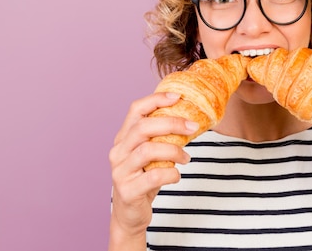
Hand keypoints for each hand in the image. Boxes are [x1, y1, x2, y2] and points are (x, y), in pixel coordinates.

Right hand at [108, 92, 198, 239]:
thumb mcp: (150, 155)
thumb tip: (190, 118)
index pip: (135, 109)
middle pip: (143, 127)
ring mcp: (120, 171)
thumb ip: (161, 137)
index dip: (156, 99)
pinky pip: (154, 176)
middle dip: (172, 123)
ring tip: (186, 157)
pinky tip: (176, 175)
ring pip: (148, 150)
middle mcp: (118, 152)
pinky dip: (171, 174)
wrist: (130, 214)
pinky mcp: (128, 191)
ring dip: (174, 151)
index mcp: (123, 138)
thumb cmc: (144, 179)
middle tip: (193, 126)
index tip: (178, 97)